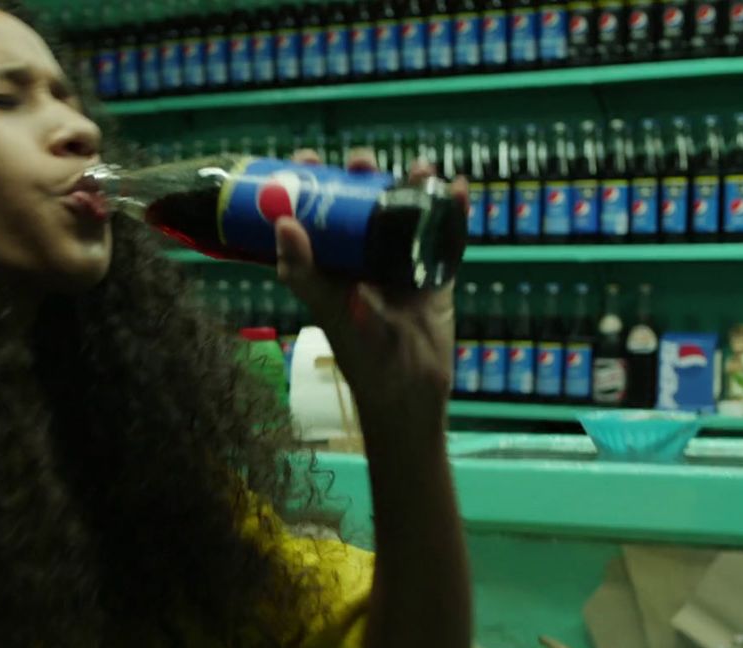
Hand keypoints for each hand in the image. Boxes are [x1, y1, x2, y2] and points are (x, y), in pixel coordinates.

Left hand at [277, 147, 465, 423]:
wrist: (409, 392)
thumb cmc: (360, 357)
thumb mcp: (327, 312)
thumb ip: (305, 273)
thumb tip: (284, 224)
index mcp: (332, 265)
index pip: (317, 215)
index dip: (312, 187)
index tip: (307, 160)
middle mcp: (364, 258)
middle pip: (363, 205)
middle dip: (364, 178)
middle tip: (363, 162)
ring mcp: (403, 263)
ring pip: (406, 213)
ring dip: (414, 186)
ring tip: (420, 168)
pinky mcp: (436, 273)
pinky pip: (445, 235)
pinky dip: (454, 210)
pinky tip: (458, 188)